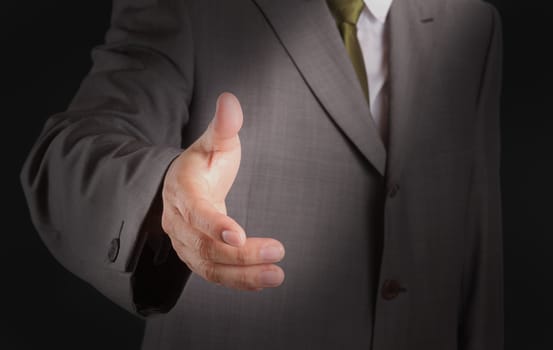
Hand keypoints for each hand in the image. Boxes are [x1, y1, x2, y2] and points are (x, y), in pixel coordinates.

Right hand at [161, 92, 284, 290]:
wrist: (185, 184)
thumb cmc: (204, 161)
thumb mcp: (214, 140)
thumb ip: (223, 125)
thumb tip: (230, 100)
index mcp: (182, 190)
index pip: (195, 212)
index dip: (214, 225)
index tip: (238, 235)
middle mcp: (178, 221)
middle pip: (204, 246)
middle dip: (240, 255)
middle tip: (278, 253)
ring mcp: (185, 242)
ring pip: (208, 267)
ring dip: (242, 276)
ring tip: (276, 276)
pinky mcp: (195, 256)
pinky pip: (214, 274)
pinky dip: (238, 280)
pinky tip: (264, 279)